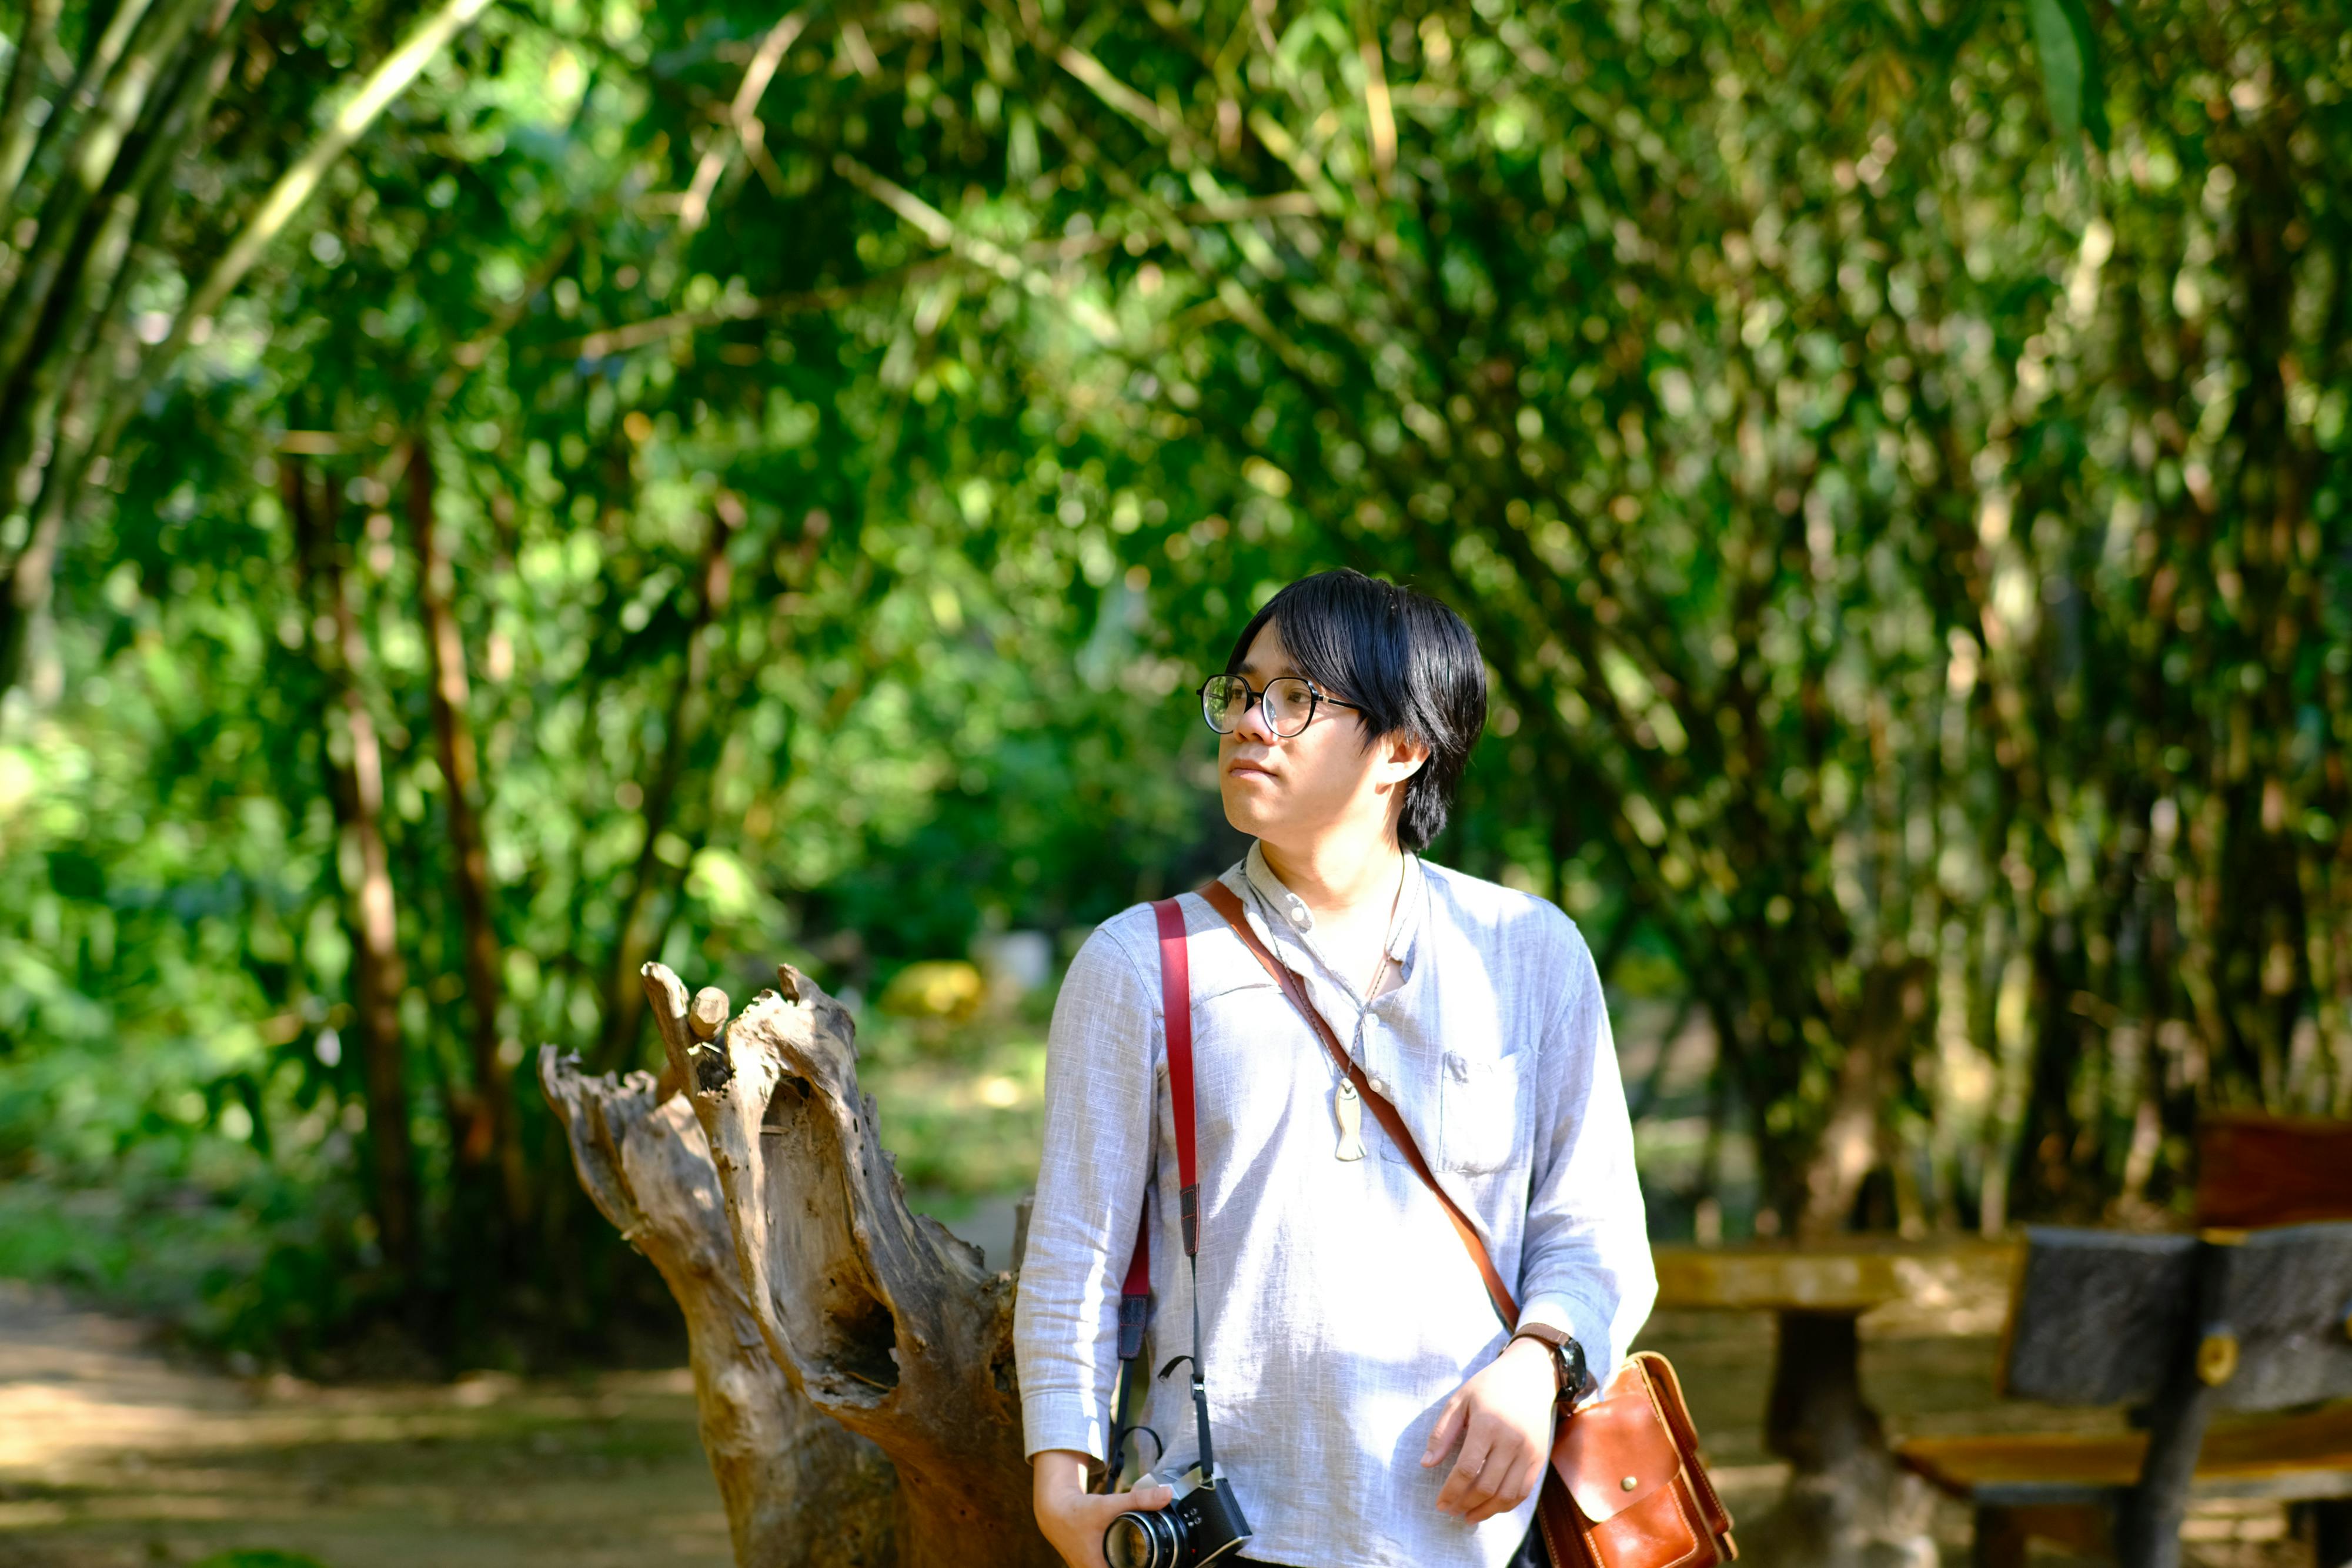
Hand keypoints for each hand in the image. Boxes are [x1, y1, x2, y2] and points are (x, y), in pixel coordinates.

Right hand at [1033, 1449, 1173, 1567]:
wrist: (1054, 1509)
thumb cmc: (1077, 1511)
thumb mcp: (1108, 1505)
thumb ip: (1138, 1500)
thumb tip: (1166, 1495)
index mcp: (1094, 1567)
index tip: (1153, 1562)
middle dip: (1134, 1565)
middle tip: (1153, 1559)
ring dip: (1125, 1564)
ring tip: (1144, 1558)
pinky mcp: (1086, 1563)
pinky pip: (1104, 1567)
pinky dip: (1116, 1563)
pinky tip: (1127, 1558)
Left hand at [1420, 1336, 1557, 1524]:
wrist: (1530, 1375)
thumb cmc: (1489, 1387)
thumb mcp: (1460, 1400)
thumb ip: (1442, 1432)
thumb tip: (1426, 1463)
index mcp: (1487, 1424)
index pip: (1466, 1469)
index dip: (1451, 1491)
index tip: (1439, 1503)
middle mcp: (1511, 1440)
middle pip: (1486, 1486)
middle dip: (1465, 1504)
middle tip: (1450, 1511)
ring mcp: (1529, 1451)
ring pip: (1506, 1495)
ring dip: (1485, 1511)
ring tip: (1468, 1516)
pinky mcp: (1539, 1458)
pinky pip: (1523, 1491)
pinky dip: (1506, 1505)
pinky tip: (1490, 1508)